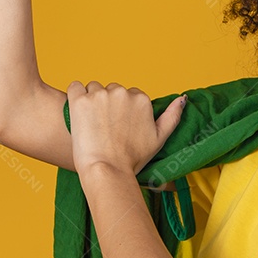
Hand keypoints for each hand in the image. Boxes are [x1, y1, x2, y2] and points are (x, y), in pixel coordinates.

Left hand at [65, 81, 186, 181]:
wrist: (107, 170)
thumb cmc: (132, 159)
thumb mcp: (159, 138)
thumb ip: (172, 116)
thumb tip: (182, 98)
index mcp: (141, 99)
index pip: (129, 95)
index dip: (122, 111)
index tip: (117, 126)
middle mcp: (122, 92)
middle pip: (111, 90)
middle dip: (107, 104)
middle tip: (104, 127)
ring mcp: (100, 95)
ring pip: (93, 88)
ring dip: (91, 101)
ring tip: (90, 123)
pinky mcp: (80, 100)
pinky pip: (75, 87)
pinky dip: (74, 96)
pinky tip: (77, 113)